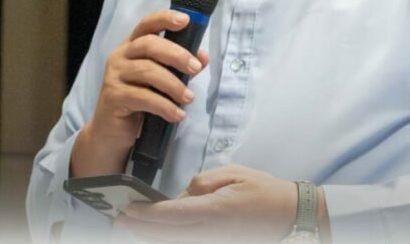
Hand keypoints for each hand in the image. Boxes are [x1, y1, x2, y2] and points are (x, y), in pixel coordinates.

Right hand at [71, 10, 209, 176]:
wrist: (111, 133)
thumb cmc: (138, 103)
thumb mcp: (160, 82)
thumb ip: (180, 68)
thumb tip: (203, 57)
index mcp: (132, 47)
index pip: (147, 25)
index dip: (165, 19)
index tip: (186, 20)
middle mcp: (119, 56)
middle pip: (149, 45)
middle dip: (177, 55)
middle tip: (195, 69)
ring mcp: (113, 76)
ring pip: (147, 71)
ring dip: (174, 85)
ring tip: (189, 98)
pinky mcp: (113, 96)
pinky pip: (143, 97)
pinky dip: (165, 106)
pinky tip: (177, 115)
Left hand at [115, 165, 299, 242]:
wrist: (290, 214)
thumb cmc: (264, 190)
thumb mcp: (234, 173)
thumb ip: (204, 182)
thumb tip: (182, 193)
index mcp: (215, 210)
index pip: (172, 214)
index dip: (147, 213)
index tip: (128, 208)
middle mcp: (211, 231)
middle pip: (167, 235)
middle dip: (140, 228)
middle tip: (119, 219)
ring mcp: (214, 241)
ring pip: (175, 243)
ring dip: (151, 237)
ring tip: (132, 227)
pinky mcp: (218, 243)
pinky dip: (169, 240)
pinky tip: (158, 234)